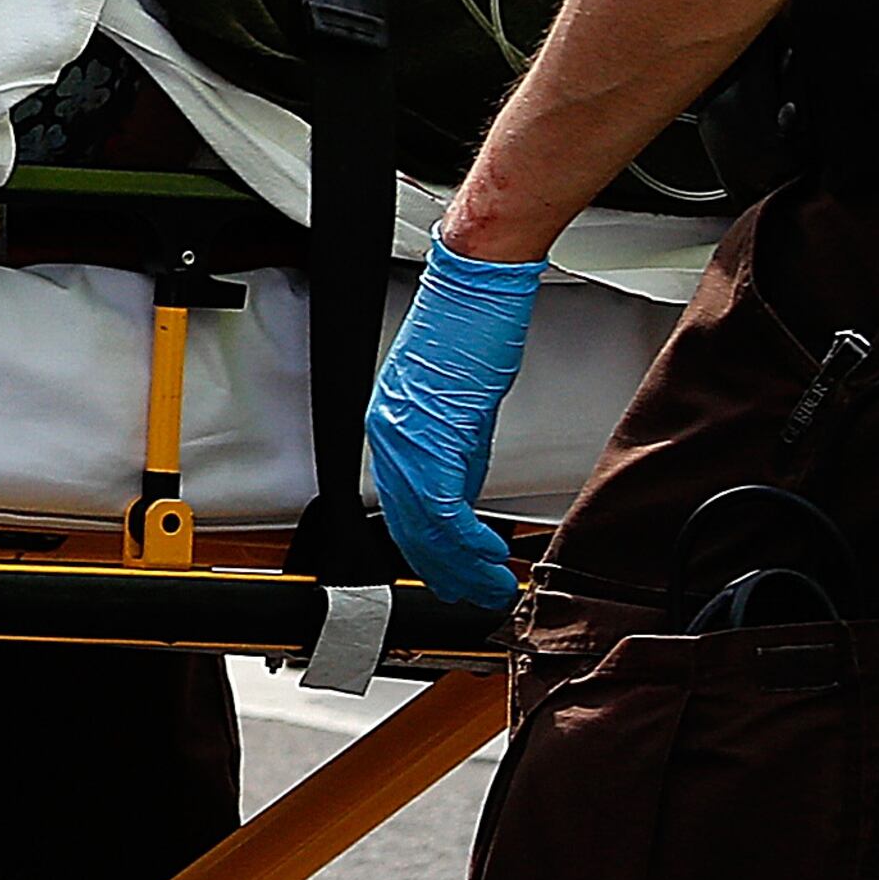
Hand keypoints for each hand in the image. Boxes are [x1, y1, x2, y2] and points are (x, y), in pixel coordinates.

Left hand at [367, 239, 547, 610]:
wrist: (476, 286)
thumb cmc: (468, 328)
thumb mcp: (456, 403)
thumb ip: (454, 450)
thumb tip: (462, 491)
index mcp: (389, 423)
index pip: (399, 505)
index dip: (426, 549)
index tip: (452, 573)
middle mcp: (388, 431)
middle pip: (405, 523)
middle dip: (442, 568)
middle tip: (473, 593)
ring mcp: (407, 433)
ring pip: (423, 523)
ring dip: (459, 563)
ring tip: (490, 585)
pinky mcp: (434, 431)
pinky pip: (442, 505)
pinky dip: (466, 540)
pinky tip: (490, 556)